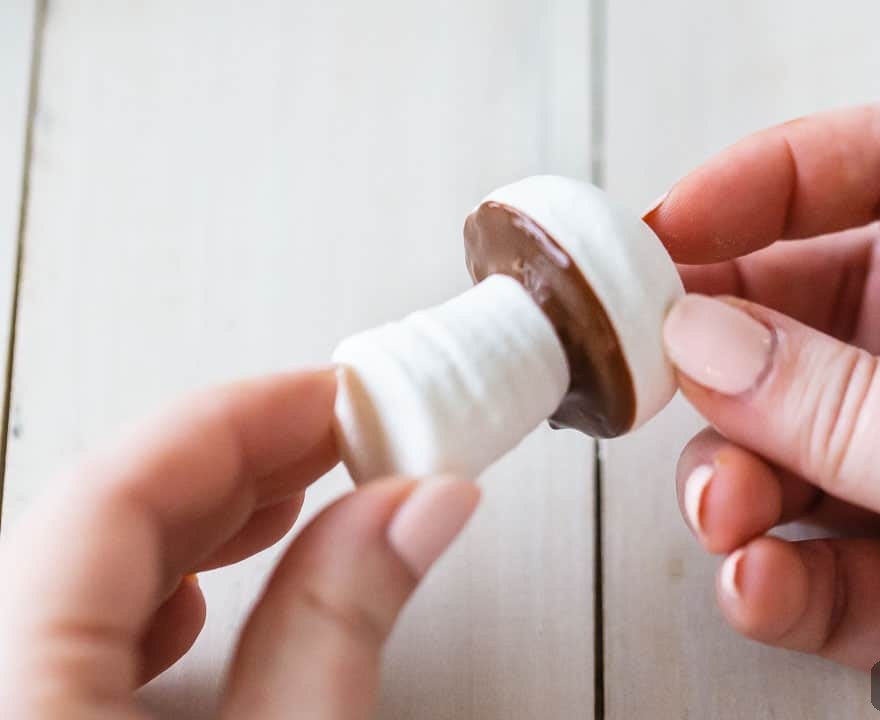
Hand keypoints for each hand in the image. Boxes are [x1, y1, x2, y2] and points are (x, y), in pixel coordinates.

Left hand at [0, 368, 478, 718]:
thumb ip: (337, 631)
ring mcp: (9, 703)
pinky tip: (205, 593)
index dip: (243, 418)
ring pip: (84, 568)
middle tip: (343, 432)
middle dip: (237, 459)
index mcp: (15, 682)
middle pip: (100, 518)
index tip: (339, 394)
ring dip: (201, 519)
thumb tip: (419, 505)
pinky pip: (66, 631)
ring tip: (298, 494)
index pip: (117, 491)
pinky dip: (154, 591)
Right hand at [646, 101, 879, 669]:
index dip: (780, 177)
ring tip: (724, 509)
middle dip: (728, 351)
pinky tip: (759, 581)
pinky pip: (820, 562)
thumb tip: (704, 338)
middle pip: (813, 313)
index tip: (680, 223)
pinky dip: (773, 576)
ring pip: (796, 447)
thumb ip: (845, 401)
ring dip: (739, 479)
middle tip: (659, 369)